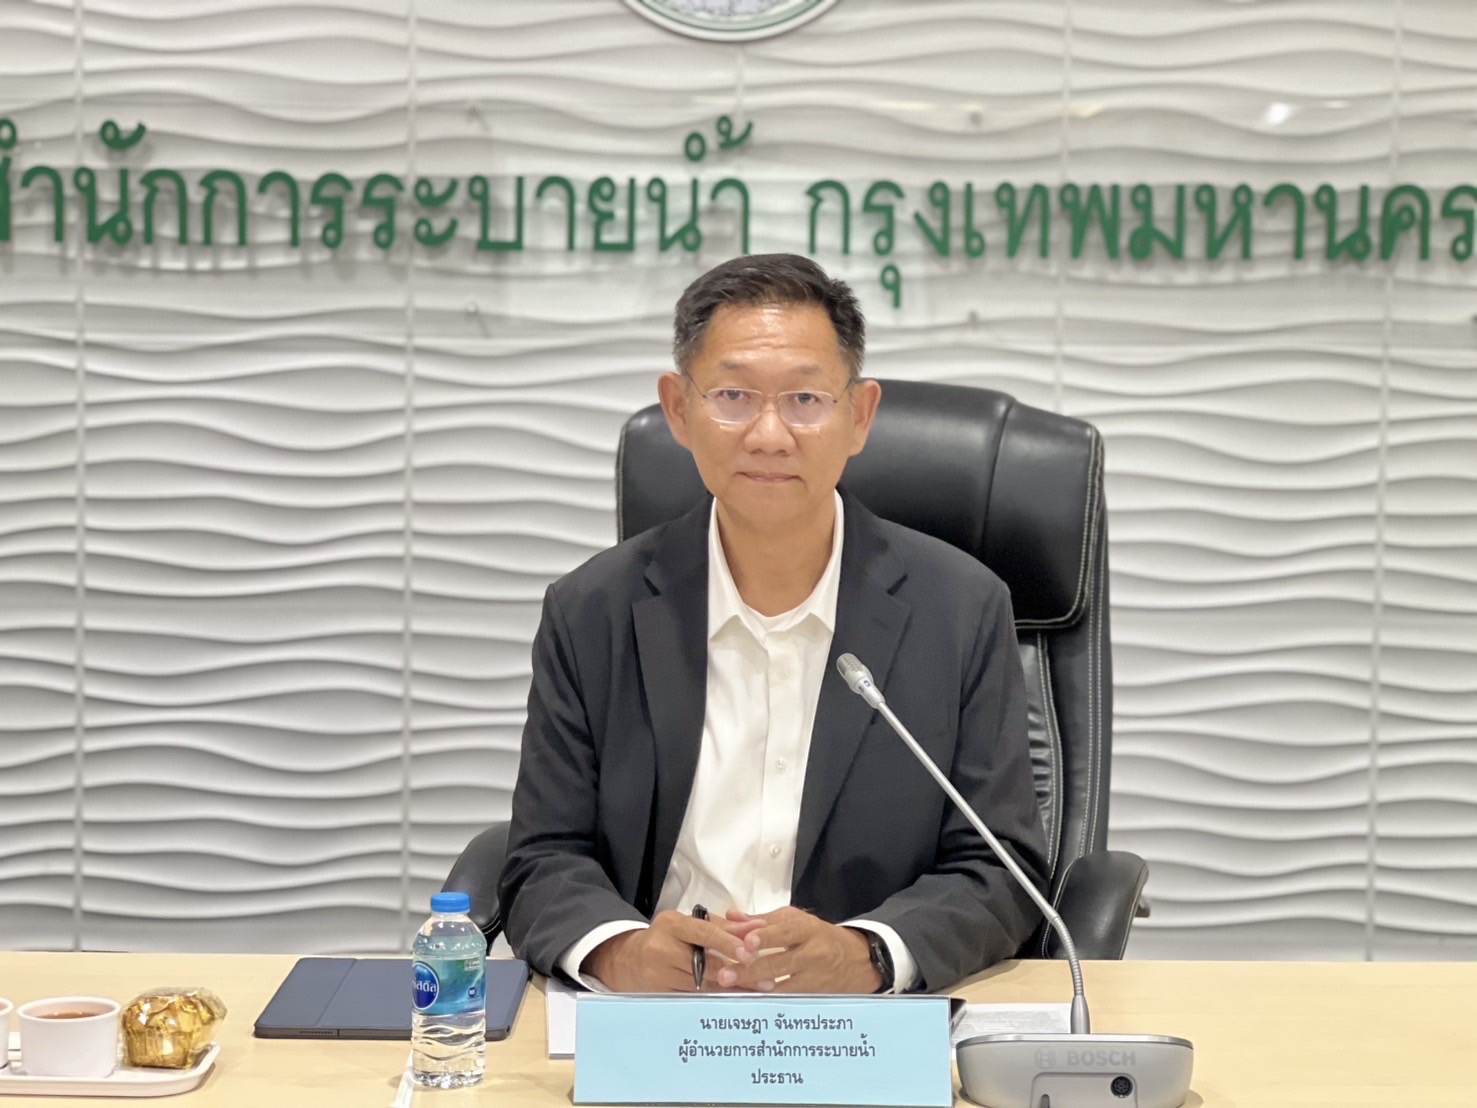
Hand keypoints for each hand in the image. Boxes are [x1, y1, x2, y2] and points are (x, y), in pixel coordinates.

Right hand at [582, 910, 760, 992]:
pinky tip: (735, 1000)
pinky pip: (694, 998)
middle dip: (737, 973)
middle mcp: (661, 948)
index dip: (728, 943)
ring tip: (756, 991)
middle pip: (705, 965)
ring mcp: (658, 975)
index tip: (751, 952)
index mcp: (671, 924)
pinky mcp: (660, 995)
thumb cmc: (667, 938)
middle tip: (764, 979)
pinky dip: (716, 999)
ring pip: (702, 985)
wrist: (629, 961)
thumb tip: (756, 927)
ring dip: (732, 989)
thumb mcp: (689, 924)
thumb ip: (722, 926)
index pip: (704, 933)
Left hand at [714, 907, 880, 993]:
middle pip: (779, 963)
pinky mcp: (811, 998)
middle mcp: (811, 955)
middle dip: (750, 970)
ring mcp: (812, 980)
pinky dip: (766, 1002)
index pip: (785, 932)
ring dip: (754, 990)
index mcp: (807, 929)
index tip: (746, 942)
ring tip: (731, 992)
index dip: (766, 937)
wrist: (858, 961)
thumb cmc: (820, 937)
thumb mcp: (796, 921)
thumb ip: (763, 921)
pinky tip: (746, 1004)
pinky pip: (786, 1001)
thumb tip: (731, 918)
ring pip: (781, 988)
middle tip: (725, 975)